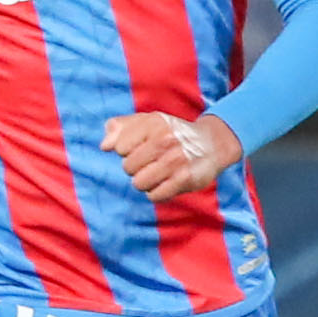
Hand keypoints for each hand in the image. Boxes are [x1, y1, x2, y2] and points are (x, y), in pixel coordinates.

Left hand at [102, 111, 241, 201]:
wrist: (213, 143)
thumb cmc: (173, 133)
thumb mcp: (148, 121)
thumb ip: (121, 127)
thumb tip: (104, 146)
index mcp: (154, 123)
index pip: (120, 147)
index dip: (128, 151)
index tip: (143, 147)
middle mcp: (166, 139)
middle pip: (128, 167)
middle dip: (137, 167)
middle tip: (153, 161)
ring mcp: (176, 160)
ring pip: (139, 183)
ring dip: (146, 182)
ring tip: (159, 173)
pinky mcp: (186, 179)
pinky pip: (155, 195)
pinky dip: (157, 192)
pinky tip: (167, 182)